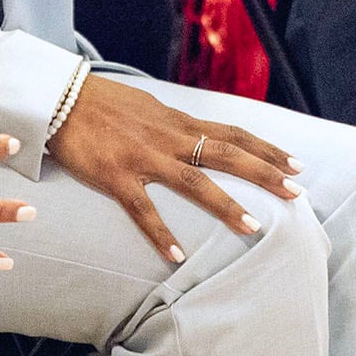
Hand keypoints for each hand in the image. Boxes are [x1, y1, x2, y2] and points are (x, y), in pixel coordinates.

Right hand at [46, 76, 299, 266]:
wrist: (60, 99)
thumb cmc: (102, 104)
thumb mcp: (148, 107)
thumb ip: (173, 124)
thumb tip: (195, 133)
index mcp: (177, 122)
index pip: (232, 134)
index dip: (266, 149)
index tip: (296, 163)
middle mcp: (168, 138)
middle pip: (226, 154)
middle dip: (264, 173)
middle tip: (296, 191)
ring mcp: (144, 158)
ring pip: (194, 182)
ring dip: (226, 205)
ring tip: (254, 227)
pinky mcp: (117, 177)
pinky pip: (143, 210)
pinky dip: (161, 234)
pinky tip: (177, 257)